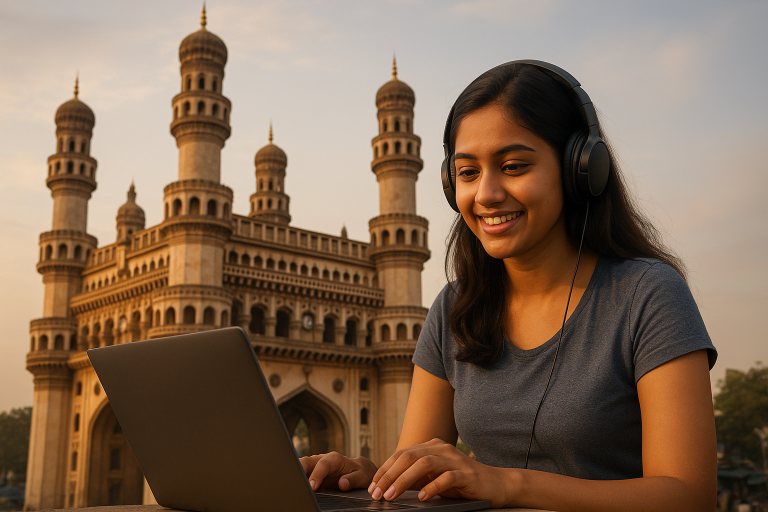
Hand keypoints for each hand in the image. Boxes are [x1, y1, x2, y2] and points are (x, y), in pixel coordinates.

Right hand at [300, 452, 377, 491]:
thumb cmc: (360, 473)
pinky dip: (297, 478)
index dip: (317, 475)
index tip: (312, 486)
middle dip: (299, 469)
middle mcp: (323, 459)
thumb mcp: (362, 476)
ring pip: (301, 466)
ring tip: (293, 485)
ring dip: (296, 474)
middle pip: (307, 461)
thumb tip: (342, 484)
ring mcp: (315, 465)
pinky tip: (295, 486)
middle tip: (296, 483)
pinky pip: (302, 473)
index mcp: (335, 459)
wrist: (357, 470)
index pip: (323, 464)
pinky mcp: (312, 472)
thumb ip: (352, 479)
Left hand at [367, 438, 508, 506]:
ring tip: (392, 496)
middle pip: (408, 456)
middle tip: (377, 494)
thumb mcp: (434, 479)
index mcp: (431, 446)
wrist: (495, 484)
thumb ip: (415, 478)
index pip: (401, 454)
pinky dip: (431, 487)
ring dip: (404, 480)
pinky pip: (446, 477)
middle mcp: (441, 448)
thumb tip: (388, 487)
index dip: (384, 470)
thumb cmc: (461, 483)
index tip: (373, 487)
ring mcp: (454, 459)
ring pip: (423, 464)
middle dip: (389, 475)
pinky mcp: (466, 473)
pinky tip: (422, 498)